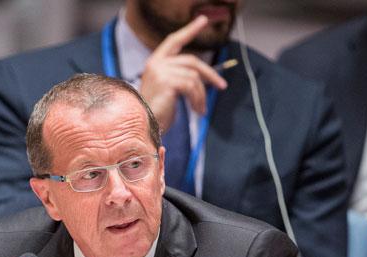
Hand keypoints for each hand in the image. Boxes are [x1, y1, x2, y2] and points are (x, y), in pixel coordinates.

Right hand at [138, 15, 228, 129]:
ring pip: (194, 77)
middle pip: (192, 61)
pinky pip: (192, 86)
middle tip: (222, 86)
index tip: (203, 20)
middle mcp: (156, 63)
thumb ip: (180, 76)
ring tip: (200, 109)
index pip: (174, 41)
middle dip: (210, 74)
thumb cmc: (156, 112)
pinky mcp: (167, 81)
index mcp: (155, 62)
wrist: (144, 126)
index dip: (189, 30)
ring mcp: (160, 71)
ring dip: (201, 95)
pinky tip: (197, 110)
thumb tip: (205, 75)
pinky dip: (198, 99)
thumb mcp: (168, 89)